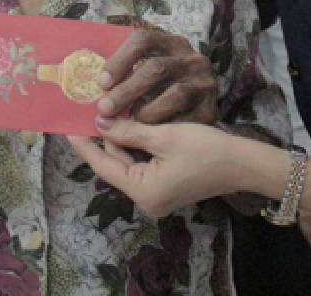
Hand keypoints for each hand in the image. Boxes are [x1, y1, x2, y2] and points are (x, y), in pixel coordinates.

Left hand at [68, 118, 245, 216]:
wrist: (243, 164)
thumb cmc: (206, 149)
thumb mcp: (164, 136)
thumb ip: (129, 131)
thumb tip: (99, 123)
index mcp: (143, 191)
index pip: (103, 165)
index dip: (84, 144)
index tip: (67, 126)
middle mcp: (146, 199)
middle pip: (115, 164)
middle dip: (105, 138)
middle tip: (91, 110)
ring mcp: (156, 195)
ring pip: (128, 163)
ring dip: (121, 140)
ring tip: (109, 113)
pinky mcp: (165, 188)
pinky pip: (141, 166)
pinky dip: (136, 147)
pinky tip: (131, 125)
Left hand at [97, 29, 217, 123]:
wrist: (206, 113)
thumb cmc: (167, 88)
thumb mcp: (151, 70)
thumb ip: (128, 73)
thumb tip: (96, 87)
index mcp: (174, 43)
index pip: (144, 39)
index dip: (120, 59)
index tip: (102, 81)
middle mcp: (193, 60)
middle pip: (156, 68)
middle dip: (126, 90)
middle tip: (104, 108)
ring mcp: (205, 84)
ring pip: (174, 94)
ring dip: (145, 112)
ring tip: (128, 124)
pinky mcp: (212, 109)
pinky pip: (185, 120)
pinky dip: (164, 128)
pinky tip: (149, 135)